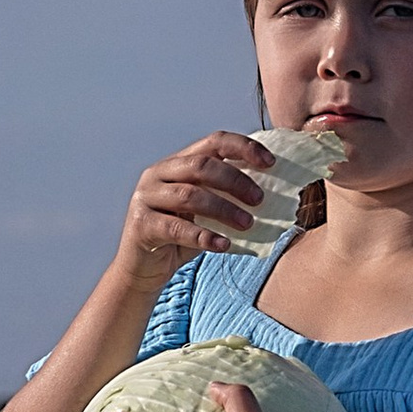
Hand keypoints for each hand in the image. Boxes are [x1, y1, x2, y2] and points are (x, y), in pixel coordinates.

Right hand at [116, 135, 271, 284]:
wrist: (144, 269)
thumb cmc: (181, 238)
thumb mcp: (205, 212)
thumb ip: (226, 196)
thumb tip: (271, 193)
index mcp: (177, 163)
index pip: (213, 142)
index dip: (243, 148)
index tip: (271, 163)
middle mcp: (158, 173)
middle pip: (201, 165)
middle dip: (235, 181)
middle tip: (260, 200)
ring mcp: (146, 197)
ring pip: (190, 195)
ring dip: (224, 209)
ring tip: (247, 224)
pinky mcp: (141, 225)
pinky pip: (176, 228)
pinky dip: (204, 236)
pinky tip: (223, 245)